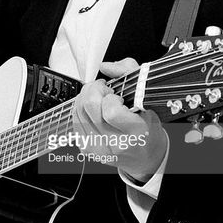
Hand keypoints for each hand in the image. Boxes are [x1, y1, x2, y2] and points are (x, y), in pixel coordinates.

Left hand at [73, 58, 167, 182]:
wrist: (145, 156)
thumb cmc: (147, 129)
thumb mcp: (148, 100)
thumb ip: (130, 74)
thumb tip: (106, 66)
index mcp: (136, 133)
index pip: (111, 111)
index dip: (111, 97)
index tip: (117, 95)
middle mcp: (116, 144)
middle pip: (90, 108)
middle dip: (95, 90)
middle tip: (104, 89)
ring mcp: (99, 148)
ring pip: (79, 111)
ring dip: (86, 96)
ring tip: (99, 97)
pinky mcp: (87, 149)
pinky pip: (75, 120)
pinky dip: (80, 108)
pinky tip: (92, 108)